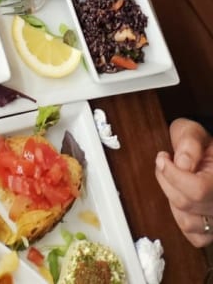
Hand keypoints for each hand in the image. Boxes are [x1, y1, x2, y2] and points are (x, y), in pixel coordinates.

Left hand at [156, 119, 212, 247]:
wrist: (207, 157)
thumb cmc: (199, 144)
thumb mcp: (194, 132)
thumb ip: (189, 143)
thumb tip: (182, 163)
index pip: (197, 189)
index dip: (174, 176)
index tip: (162, 158)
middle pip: (187, 204)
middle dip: (167, 182)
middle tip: (163, 164)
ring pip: (187, 223)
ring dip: (172, 200)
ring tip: (173, 181)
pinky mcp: (212, 231)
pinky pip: (193, 236)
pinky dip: (181, 219)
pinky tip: (181, 200)